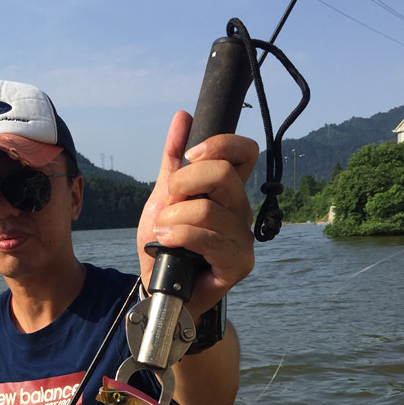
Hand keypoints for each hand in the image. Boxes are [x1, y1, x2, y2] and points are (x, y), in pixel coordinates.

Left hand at [137, 111, 258, 318]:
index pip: (245, 151)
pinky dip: (181, 236)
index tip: (189, 156)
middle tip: (166, 204)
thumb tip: (183, 117)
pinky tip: (167, 243)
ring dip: (174, 218)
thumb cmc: (165, 246)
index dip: (220, 144)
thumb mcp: (163, 197)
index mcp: (228, 191)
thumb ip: (173, 160)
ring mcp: (243, 238)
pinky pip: (210, 238)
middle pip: (224, 174)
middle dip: (183, 184)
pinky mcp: (239, 263)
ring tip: (162, 232)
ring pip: (209, 209)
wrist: (158, 288)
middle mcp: (241, 211)